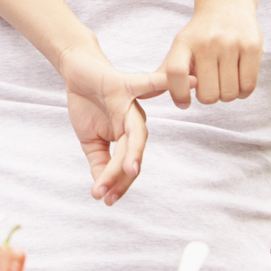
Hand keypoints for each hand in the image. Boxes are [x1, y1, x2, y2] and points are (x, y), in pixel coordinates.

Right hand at [58, 40, 165, 204]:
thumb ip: (98, 162)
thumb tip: (99, 189)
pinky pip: (147, 84)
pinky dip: (165, 83)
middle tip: (109, 195)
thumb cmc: (88, 104)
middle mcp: (134, 123)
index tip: (104, 200)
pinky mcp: (124, 85)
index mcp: (127, 137)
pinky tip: (192, 82)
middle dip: (121, 176)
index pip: (125, 165)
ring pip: (137, 132)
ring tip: (130, 170)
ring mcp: (131, 105)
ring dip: (133, 152)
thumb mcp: (90, 141)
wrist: (77, 70)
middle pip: (132, 153)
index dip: (116, 184)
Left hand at [161, 0, 262, 107]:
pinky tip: (238, 79)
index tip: (184, 103)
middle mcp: (207, 42)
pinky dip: (242, 92)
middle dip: (208, 97)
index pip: (176, 73)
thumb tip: (146, 96)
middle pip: (207, 94)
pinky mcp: (252, 47)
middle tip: (210, 85)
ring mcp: (231, 44)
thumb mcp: (180, 47)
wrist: (227, 4)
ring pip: (228, 94)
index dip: (178, 94)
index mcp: (184, 42)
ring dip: (226, 95)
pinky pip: (247, 87)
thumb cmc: (200, 34)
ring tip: (224, 80)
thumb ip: (165, 73)